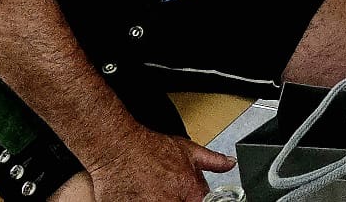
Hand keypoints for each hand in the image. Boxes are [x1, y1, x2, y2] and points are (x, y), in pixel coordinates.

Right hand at [81, 126, 233, 200]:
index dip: (193, 199)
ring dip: (157, 200)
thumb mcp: (187, 150)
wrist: (116, 148)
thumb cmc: (148, 149)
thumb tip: (229, 164)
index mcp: (188, 192)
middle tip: (165, 190)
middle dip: (177, 199)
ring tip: (150, 190)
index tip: (186, 196)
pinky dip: (142, 201)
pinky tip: (140, 194)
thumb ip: (212, 160)